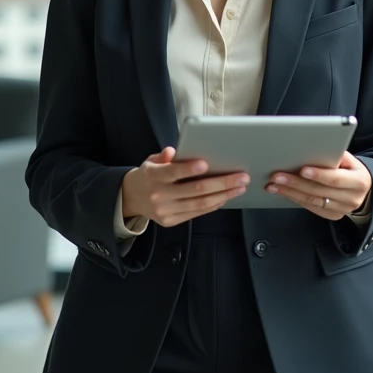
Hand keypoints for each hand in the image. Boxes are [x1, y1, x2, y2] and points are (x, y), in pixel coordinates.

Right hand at [121, 147, 248, 227]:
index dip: (189, 168)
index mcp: (153, 176)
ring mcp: (165, 211)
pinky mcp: (171, 221)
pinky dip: (213, 205)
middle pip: (194, 190)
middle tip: (241, 177)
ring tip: (239, 188)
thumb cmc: (149, 175)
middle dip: (222, 183)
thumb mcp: (151, 161)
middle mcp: (159, 195)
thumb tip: (173, 151)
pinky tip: (226, 197)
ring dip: (223, 195)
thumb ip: (163, 156)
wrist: (131, 198)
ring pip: (199, 204)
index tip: (206, 163)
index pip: (173, 172)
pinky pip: (196, 213)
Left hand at [265, 151, 371, 220]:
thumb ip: (335, 155)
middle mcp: (352, 198)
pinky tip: (283, 192)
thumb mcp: (350, 159)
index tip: (302, 169)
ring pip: (312, 201)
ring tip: (274, 185)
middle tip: (277, 176)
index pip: (336, 179)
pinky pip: (311, 208)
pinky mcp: (333, 216)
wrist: (364, 189)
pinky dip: (295, 199)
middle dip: (296, 183)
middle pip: (319, 191)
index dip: (319, 175)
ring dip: (290, 192)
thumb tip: (314, 148)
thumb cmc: (352, 169)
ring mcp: (342, 210)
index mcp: (359, 181)